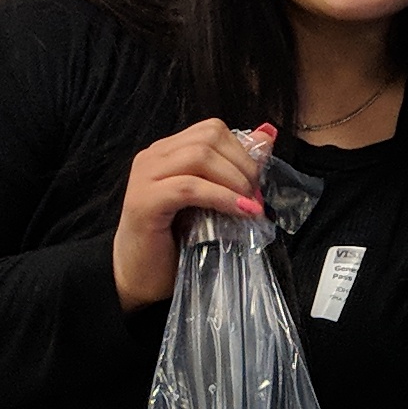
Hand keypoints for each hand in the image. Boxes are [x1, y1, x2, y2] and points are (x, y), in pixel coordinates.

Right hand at [112, 117, 273, 309]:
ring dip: (234, 180)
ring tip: (249, 205)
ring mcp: (145, 176)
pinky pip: (190, 188)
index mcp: (167, 152)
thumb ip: (234, 168)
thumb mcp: (211, 201)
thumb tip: (267, 135)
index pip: (211, 130)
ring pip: (199, 156)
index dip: (241, 152)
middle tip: (255, 196)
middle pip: (208, 138)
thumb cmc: (176, 243)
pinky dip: (221, 197)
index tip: (256, 182)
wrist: (139, 278)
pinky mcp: (145, 201)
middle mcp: (153, 156)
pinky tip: (240, 212)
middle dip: (242, 165)